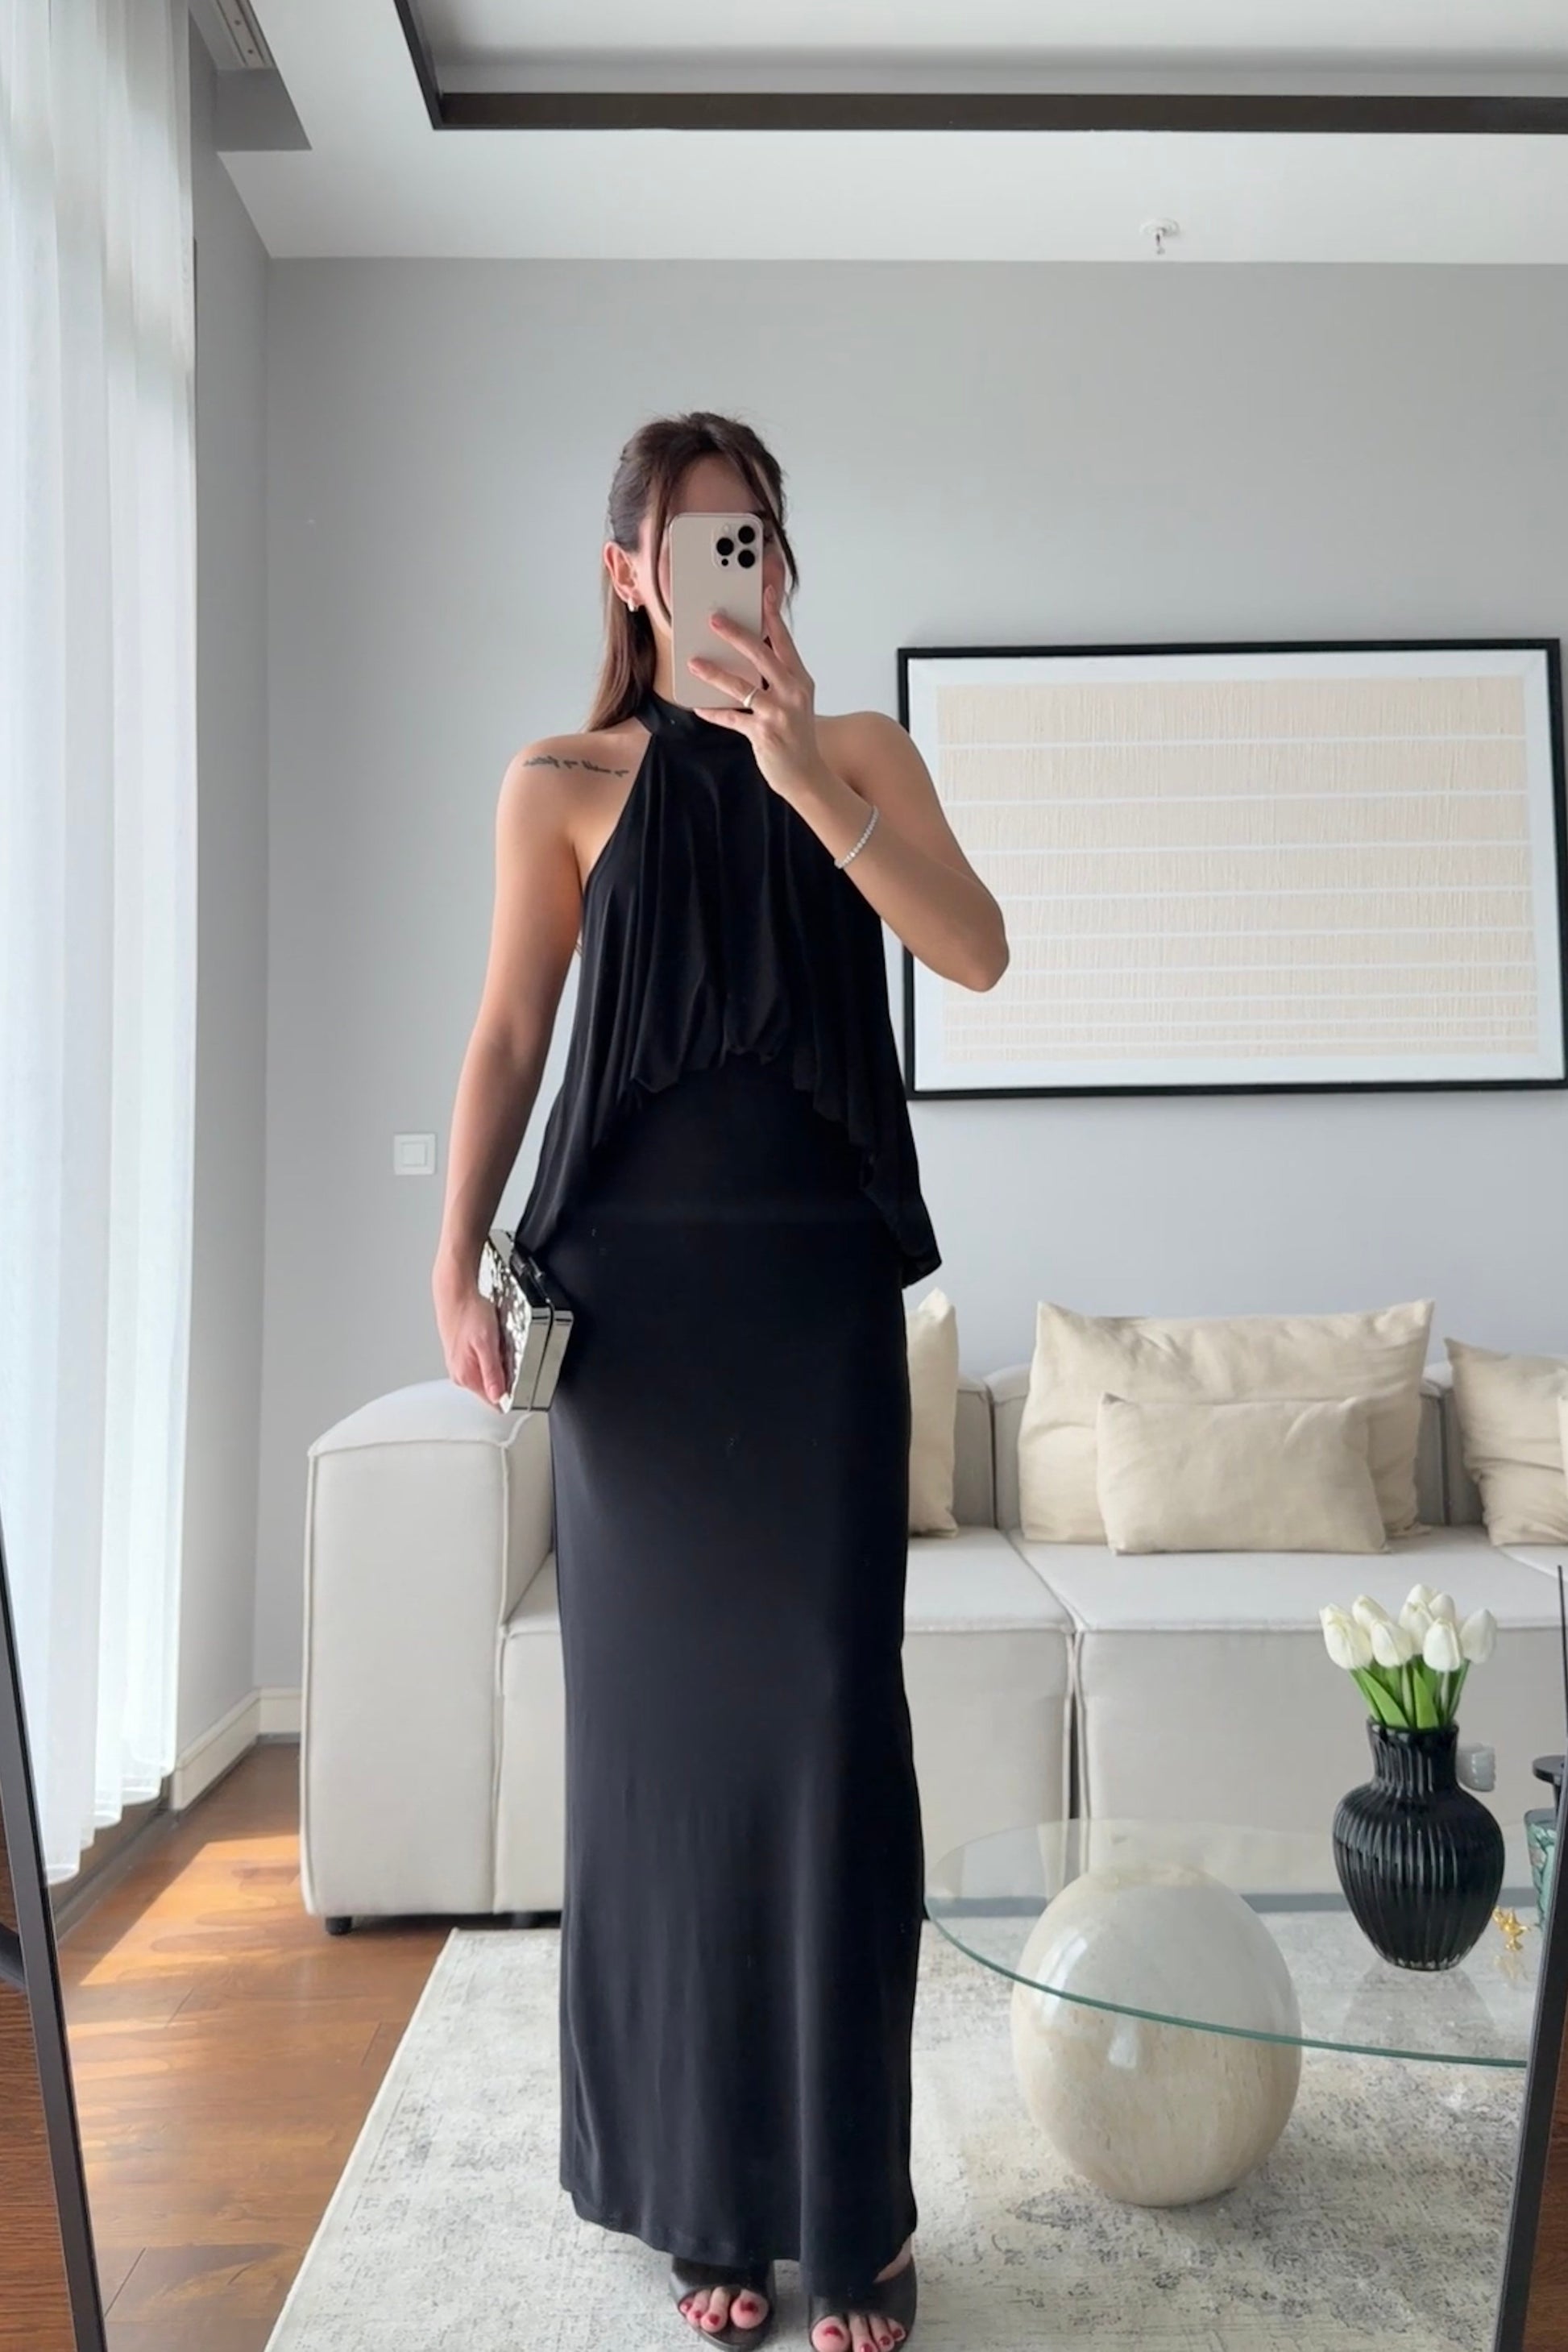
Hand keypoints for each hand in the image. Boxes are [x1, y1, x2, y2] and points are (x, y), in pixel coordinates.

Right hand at [434, 1275, 508, 1408]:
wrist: (455, 1294)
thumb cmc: (468, 1313)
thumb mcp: (487, 1343)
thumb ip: (492, 1372)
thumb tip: (497, 1397)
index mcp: (466, 1376)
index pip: (493, 1402)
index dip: (510, 1395)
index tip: (518, 1381)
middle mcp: (460, 1375)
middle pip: (492, 1389)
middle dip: (505, 1376)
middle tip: (507, 1353)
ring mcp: (459, 1366)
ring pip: (488, 1375)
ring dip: (498, 1364)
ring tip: (497, 1343)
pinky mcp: (461, 1357)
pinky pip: (482, 1364)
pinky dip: (491, 1355)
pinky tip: (491, 1340)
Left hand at [685, 581, 824, 801]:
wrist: (807, 775)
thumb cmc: (797, 734)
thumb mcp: (796, 701)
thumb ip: (779, 678)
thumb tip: (749, 655)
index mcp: (800, 680)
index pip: (784, 642)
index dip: (773, 616)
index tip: (763, 593)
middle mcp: (792, 693)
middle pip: (761, 656)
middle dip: (736, 635)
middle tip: (715, 619)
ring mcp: (778, 714)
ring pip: (741, 687)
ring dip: (714, 673)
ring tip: (694, 663)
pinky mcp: (763, 734)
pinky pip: (731, 718)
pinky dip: (713, 712)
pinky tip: (698, 706)